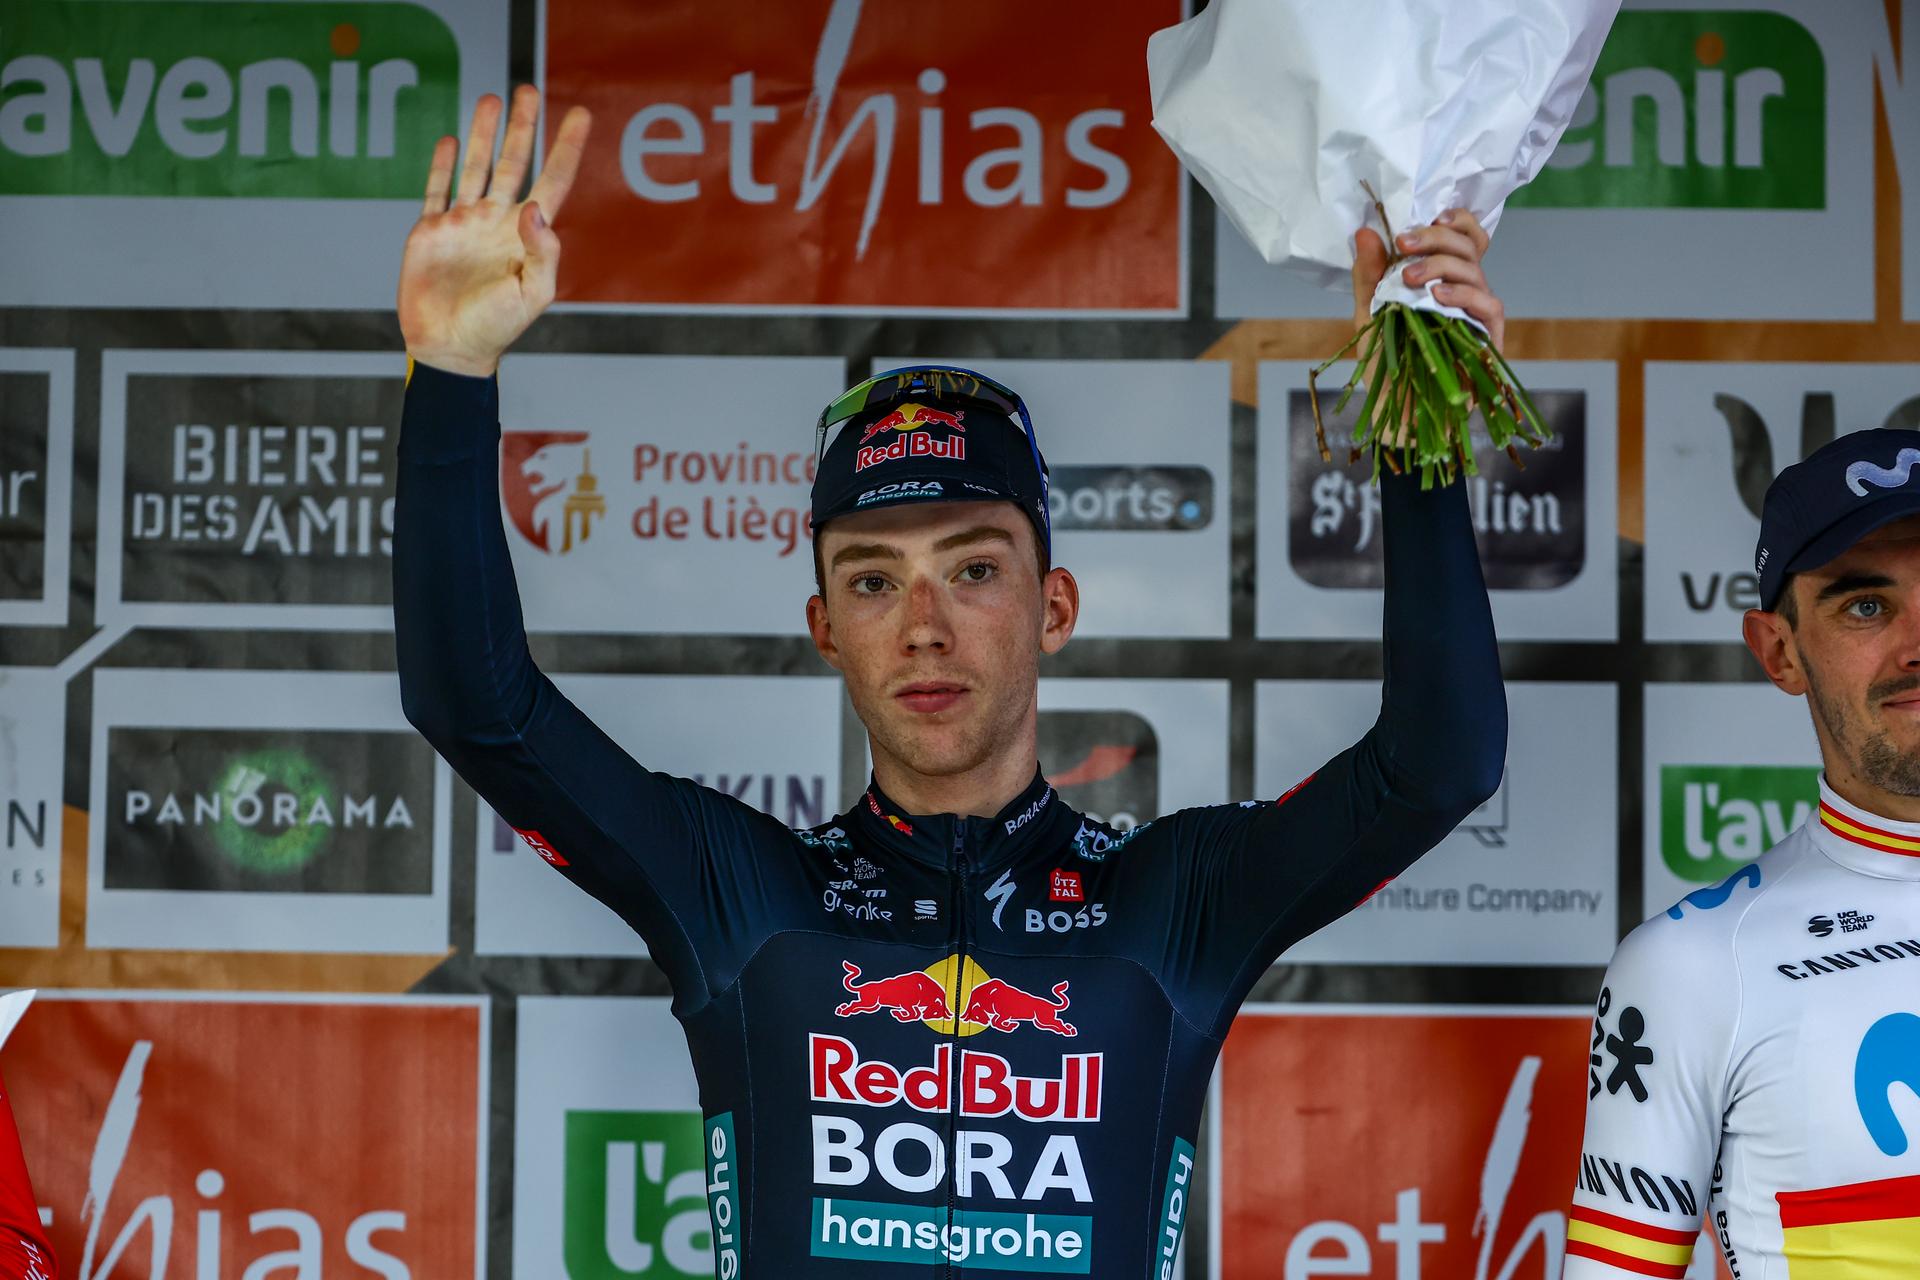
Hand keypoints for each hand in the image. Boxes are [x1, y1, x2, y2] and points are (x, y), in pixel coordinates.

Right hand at [398, 86, 591, 377]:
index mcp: (527, 235)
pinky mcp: (431, 232)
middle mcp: (497, 222)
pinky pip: (436, 190)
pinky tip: (448, 139)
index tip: (581, 115)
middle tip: (529, 90)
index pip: (553, 181)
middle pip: (513, 163)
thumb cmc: (496, 327)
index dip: (567, 148)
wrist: (449, 347)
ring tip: (490, 99)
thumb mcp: (532, 293)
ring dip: (482, 134)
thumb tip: (535, 208)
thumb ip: (542, 252)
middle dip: (522, 127)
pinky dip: (441, 165)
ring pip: (474, 166)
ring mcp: (463, 224)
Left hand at [1349, 208, 1503, 351]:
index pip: (1463, 237)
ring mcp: (1477, 313)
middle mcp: (1464, 290)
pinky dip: (1464, 295)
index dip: (1455, 220)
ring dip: (1441, 266)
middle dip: (1435, 238)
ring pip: (1475, 271)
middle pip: (1468, 246)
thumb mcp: (1368, 312)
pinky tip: (1439, 298)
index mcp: (1442, 278)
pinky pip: (1487, 305)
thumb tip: (1364, 231)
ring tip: (1410, 278)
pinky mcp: (1489, 338)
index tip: (1428, 216)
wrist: (1396, 411)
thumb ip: (1368, 274)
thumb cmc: (1387, 363)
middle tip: (1404, 244)